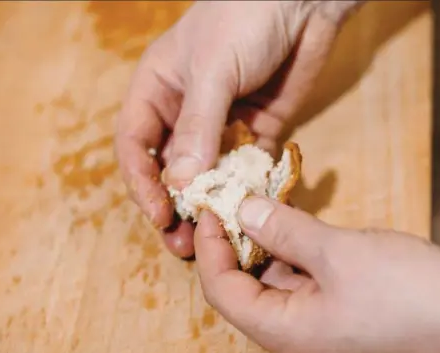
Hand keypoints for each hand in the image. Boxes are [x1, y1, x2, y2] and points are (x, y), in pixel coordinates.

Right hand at [114, 1, 359, 258]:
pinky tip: (248, 214)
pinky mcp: (257, 132)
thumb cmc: (244, 18)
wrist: (302, 2)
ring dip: (209, 206)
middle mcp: (185, 113)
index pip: (137, 145)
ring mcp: (222, 125)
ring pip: (207, 175)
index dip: (142, 182)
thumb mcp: (213, 70)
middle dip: (174, 204)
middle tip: (181, 242)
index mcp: (158, 91)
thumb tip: (181, 183)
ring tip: (214, 238)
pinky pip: (246, 169)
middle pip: (171, 168)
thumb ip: (198, 126)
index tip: (159, 213)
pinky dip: (245, 191)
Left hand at [194, 196, 439, 352]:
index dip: (210, 249)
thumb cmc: (407, 289)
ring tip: (267, 205)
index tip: (211, 209)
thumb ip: (284, 230)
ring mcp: (322, 335)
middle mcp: (297, 343)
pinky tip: (300, 226)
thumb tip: (245, 210)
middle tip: (237, 202)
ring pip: (279, 287)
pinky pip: (307, 288)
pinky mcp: (344, 322)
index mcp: (285, 335)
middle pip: (248, 291)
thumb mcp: (337, 250)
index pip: (223, 293)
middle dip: (239, 244)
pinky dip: (298, 257)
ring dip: (271, 247)